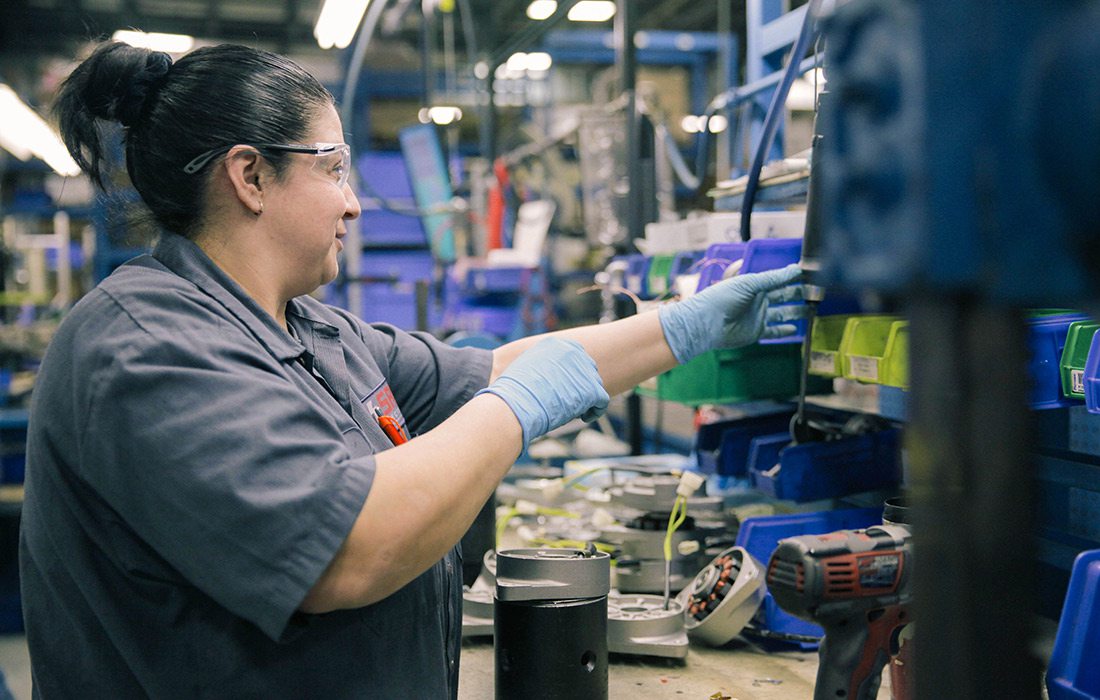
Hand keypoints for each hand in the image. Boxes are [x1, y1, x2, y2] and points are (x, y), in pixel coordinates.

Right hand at [476, 337, 609, 450]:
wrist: (514, 404)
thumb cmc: (512, 392)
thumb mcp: (525, 368)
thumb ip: (541, 366)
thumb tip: (548, 377)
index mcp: (556, 344)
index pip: (575, 357)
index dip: (571, 376)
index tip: (563, 389)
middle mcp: (573, 352)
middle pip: (587, 370)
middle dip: (581, 386)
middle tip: (569, 402)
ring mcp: (584, 370)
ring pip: (595, 386)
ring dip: (586, 400)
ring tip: (572, 412)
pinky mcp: (592, 389)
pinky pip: (602, 401)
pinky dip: (595, 411)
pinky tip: (583, 418)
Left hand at [658, 263, 805, 363]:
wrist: (706, 323)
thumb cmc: (723, 298)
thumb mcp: (749, 283)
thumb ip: (773, 277)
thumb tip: (795, 268)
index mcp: (756, 284)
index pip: (780, 278)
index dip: (794, 276)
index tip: (812, 273)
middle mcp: (759, 299)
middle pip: (784, 295)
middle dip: (800, 293)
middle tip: (818, 291)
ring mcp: (758, 315)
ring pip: (783, 312)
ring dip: (797, 310)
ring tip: (813, 308)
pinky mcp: (756, 331)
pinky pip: (774, 331)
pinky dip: (785, 330)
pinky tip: (797, 328)